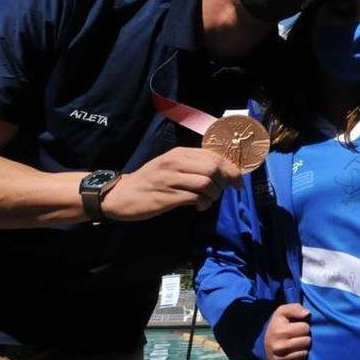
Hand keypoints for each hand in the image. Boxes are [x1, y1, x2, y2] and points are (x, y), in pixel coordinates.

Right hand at [103, 147, 241, 220]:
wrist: (121, 195)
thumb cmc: (150, 181)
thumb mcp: (171, 166)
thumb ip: (193, 165)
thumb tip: (222, 171)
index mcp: (179, 153)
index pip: (214, 156)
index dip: (231, 168)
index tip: (238, 180)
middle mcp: (175, 162)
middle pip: (213, 168)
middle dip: (226, 181)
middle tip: (227, 191)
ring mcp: (170, 179)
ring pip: (206, 183)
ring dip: (215, 194)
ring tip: (209, 200)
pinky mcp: (166, 196)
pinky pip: (195, 197)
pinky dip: (203, 203)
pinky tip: (200, 206)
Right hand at [262, 303, 310, 359]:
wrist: (264, 343)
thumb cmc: (277, 325)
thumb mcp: (283, 311)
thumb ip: (295, 308)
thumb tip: (307, 314)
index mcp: (279, 331)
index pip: (305, 328)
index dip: (303, 326)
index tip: (295, 327)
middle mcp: (279, 347)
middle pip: (307, 342)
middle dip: (304, 337)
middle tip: (296, 336)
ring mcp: (280, 359)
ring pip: (305, 353)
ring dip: (302, 348)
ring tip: (295, 344)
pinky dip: (299, 358)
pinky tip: (293, 353)